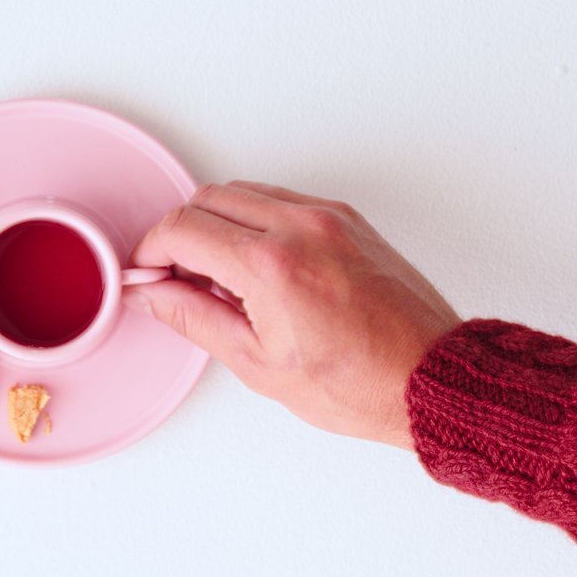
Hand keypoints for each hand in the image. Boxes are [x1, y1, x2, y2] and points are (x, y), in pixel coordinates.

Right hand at [125, 182, 459, 449]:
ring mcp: (327, 217)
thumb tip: (151, 293)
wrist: (430, 379)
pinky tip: (256, 266)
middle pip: (206, 200)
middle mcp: (300, 226)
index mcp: (271, 265)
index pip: (182, 229)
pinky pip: (280, 200)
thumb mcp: (256, 362)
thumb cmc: (357, 383)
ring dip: (216, 224)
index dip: (151, 251)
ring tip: (220, 278)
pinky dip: (254, 221)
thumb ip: (193, 316)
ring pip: (242, 193)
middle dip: (180, 235)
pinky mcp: (346, 219)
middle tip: (177, 278)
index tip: (147, 275)